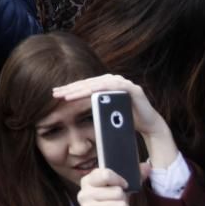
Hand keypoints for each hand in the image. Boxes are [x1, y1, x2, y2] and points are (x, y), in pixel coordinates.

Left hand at [53, 74, 177, 168]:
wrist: (149, 125)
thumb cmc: (126, 119)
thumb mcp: (105, 115)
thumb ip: (93, 109)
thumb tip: (71, 113)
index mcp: (104, 84)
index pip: (84, 85)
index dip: (69, 89)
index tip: (55, 94)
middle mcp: (112, 80)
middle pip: (88, 83)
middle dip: (70, 89)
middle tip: (56, 94)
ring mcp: (122, 83)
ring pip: (97, 84)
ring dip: (81, 90)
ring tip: (67, 96)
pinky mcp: (132, 88)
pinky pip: (113, 87)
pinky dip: (100, 90)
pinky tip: (88, 93)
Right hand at [76, 168, 132, 205]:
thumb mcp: (118, 189)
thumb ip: (132, 177)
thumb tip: (147, 166)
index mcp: (87, 181)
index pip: (106, 174)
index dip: (120, 180)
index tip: (123, 185)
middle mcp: (84, 194)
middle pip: (117, 192)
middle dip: (124, 200)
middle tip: (117, 204)